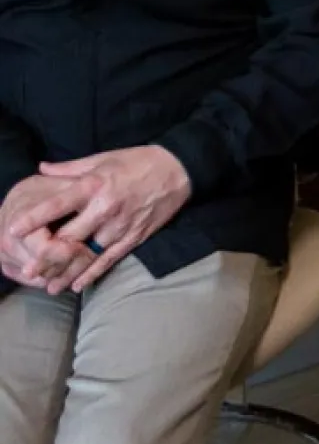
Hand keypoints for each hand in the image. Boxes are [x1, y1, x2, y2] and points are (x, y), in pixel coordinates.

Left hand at [11, 146, 190, 292]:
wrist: (177, 170)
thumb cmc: (137, 161)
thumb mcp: (103, 158)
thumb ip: (70, 168)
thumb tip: (42, 168)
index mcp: (94, 185)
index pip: (57, 205)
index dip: (34, 218)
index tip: (14, 230)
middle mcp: (105, 208)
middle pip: (69, 238)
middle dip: (47, 256)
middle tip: (28, 270)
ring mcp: (120, 226)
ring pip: (87, 255)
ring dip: (66, 272)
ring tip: (48, 286)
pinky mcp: (134, 238)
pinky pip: (109, 260)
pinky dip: (92, 274)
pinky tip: (77, 285)